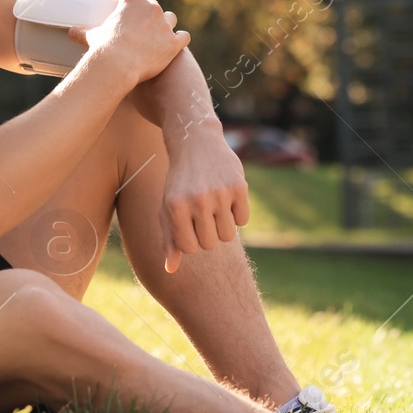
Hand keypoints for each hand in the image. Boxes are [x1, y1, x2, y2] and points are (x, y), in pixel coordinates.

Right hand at [67, 0, 188, 85]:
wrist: (117, 64)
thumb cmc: (104, 48)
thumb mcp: (93, 36)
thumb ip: (83, 31)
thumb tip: (71, 32)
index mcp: (132, 1)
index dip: (131, 6)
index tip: (128, 15)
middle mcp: (151, 8)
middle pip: (153, 6)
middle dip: (149, 15)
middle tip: (143, 27)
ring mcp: (165, 24)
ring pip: (171, 18)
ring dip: (167, 25)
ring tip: (161, 35)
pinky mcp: (174, 42)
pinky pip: (184, 36)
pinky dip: (180, 40)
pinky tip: (176, 45)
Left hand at [159, 128, 248, 272]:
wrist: (196, 142)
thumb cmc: (179, 182)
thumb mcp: (168, 207)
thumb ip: (169, 239)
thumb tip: (171, 270)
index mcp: (175, 206)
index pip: (190, 248)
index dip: (191, 240)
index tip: (188, 224)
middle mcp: (197, 200)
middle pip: (210, 244)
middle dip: (207, 233)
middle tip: (203, 214)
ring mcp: (220, 192)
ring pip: (228, 235)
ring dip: (223, 225)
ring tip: (215, 206)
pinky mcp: (239, 186)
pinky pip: (243, 220)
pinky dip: (238, 213)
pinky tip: (228, 197)